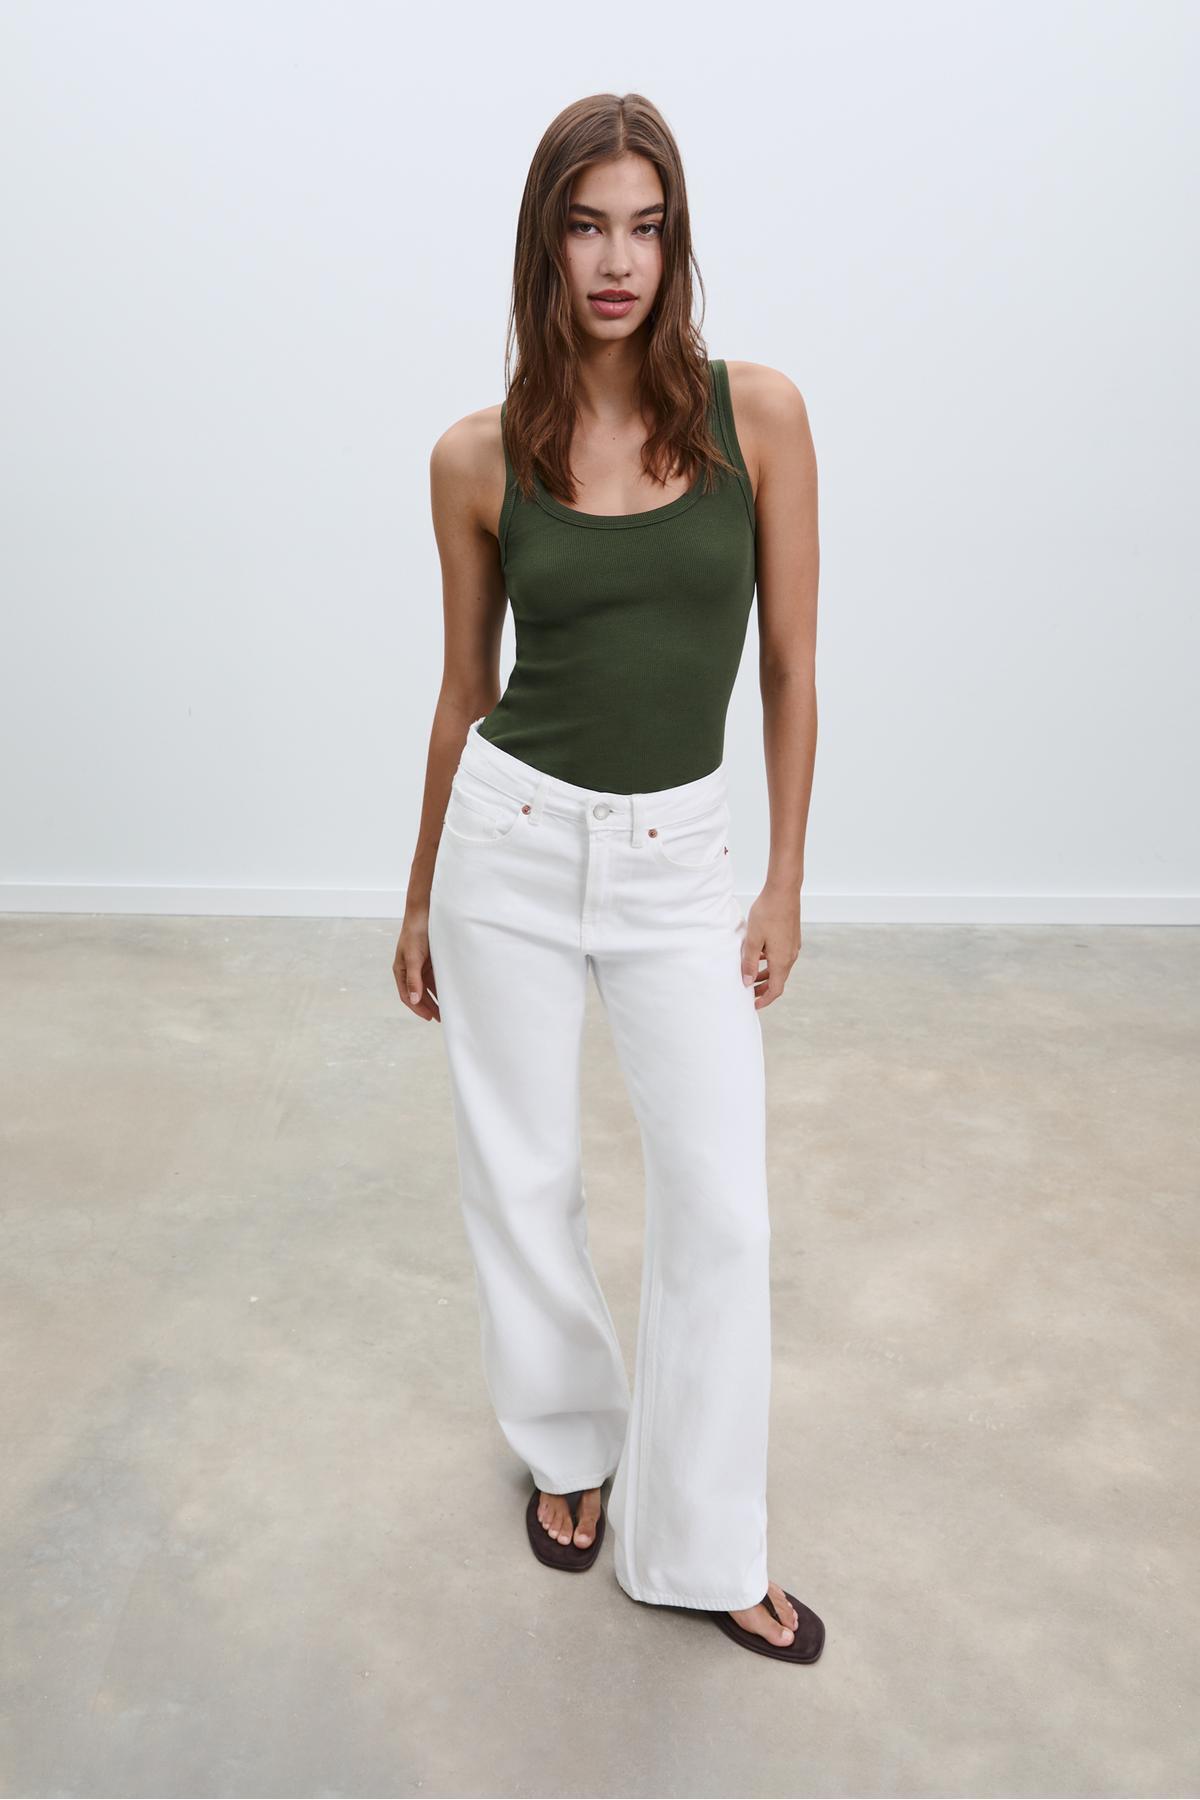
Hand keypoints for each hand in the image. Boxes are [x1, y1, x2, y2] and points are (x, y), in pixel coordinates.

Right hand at [393, 911, 439, 1022]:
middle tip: (442, 1018)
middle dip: (429, 1006)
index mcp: (401, 971)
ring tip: (447, 1010)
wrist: (425, 912)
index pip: (407, 995)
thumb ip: (413, 979)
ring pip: (429, 987)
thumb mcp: (413, 957)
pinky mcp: (432, 960)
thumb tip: (414, 1000)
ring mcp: (421, 965)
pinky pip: (437, 977)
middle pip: (419, 994)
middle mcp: (410, 970)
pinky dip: (442, 986)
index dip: (418, 1008)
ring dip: (437, 998)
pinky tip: (451, 993)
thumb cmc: (415, 933)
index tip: (429, 1017)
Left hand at [740, 886, 801, 1008]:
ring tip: (751, 975)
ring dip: (767, 974)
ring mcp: (793, 946)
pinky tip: (759, 955)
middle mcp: (791, 956)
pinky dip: (771, 962)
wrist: (784, 891)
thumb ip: (750, 963)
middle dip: (764, 988)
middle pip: (778, 980)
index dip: (765, 999)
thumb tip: (747, 982)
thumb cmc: (767, 913)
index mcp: (781, 960)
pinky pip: (781, 956)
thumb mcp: (753, 940)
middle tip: (749, 993)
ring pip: (780, 968)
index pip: (775, 989)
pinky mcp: (792, 937)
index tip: (753, 1005)